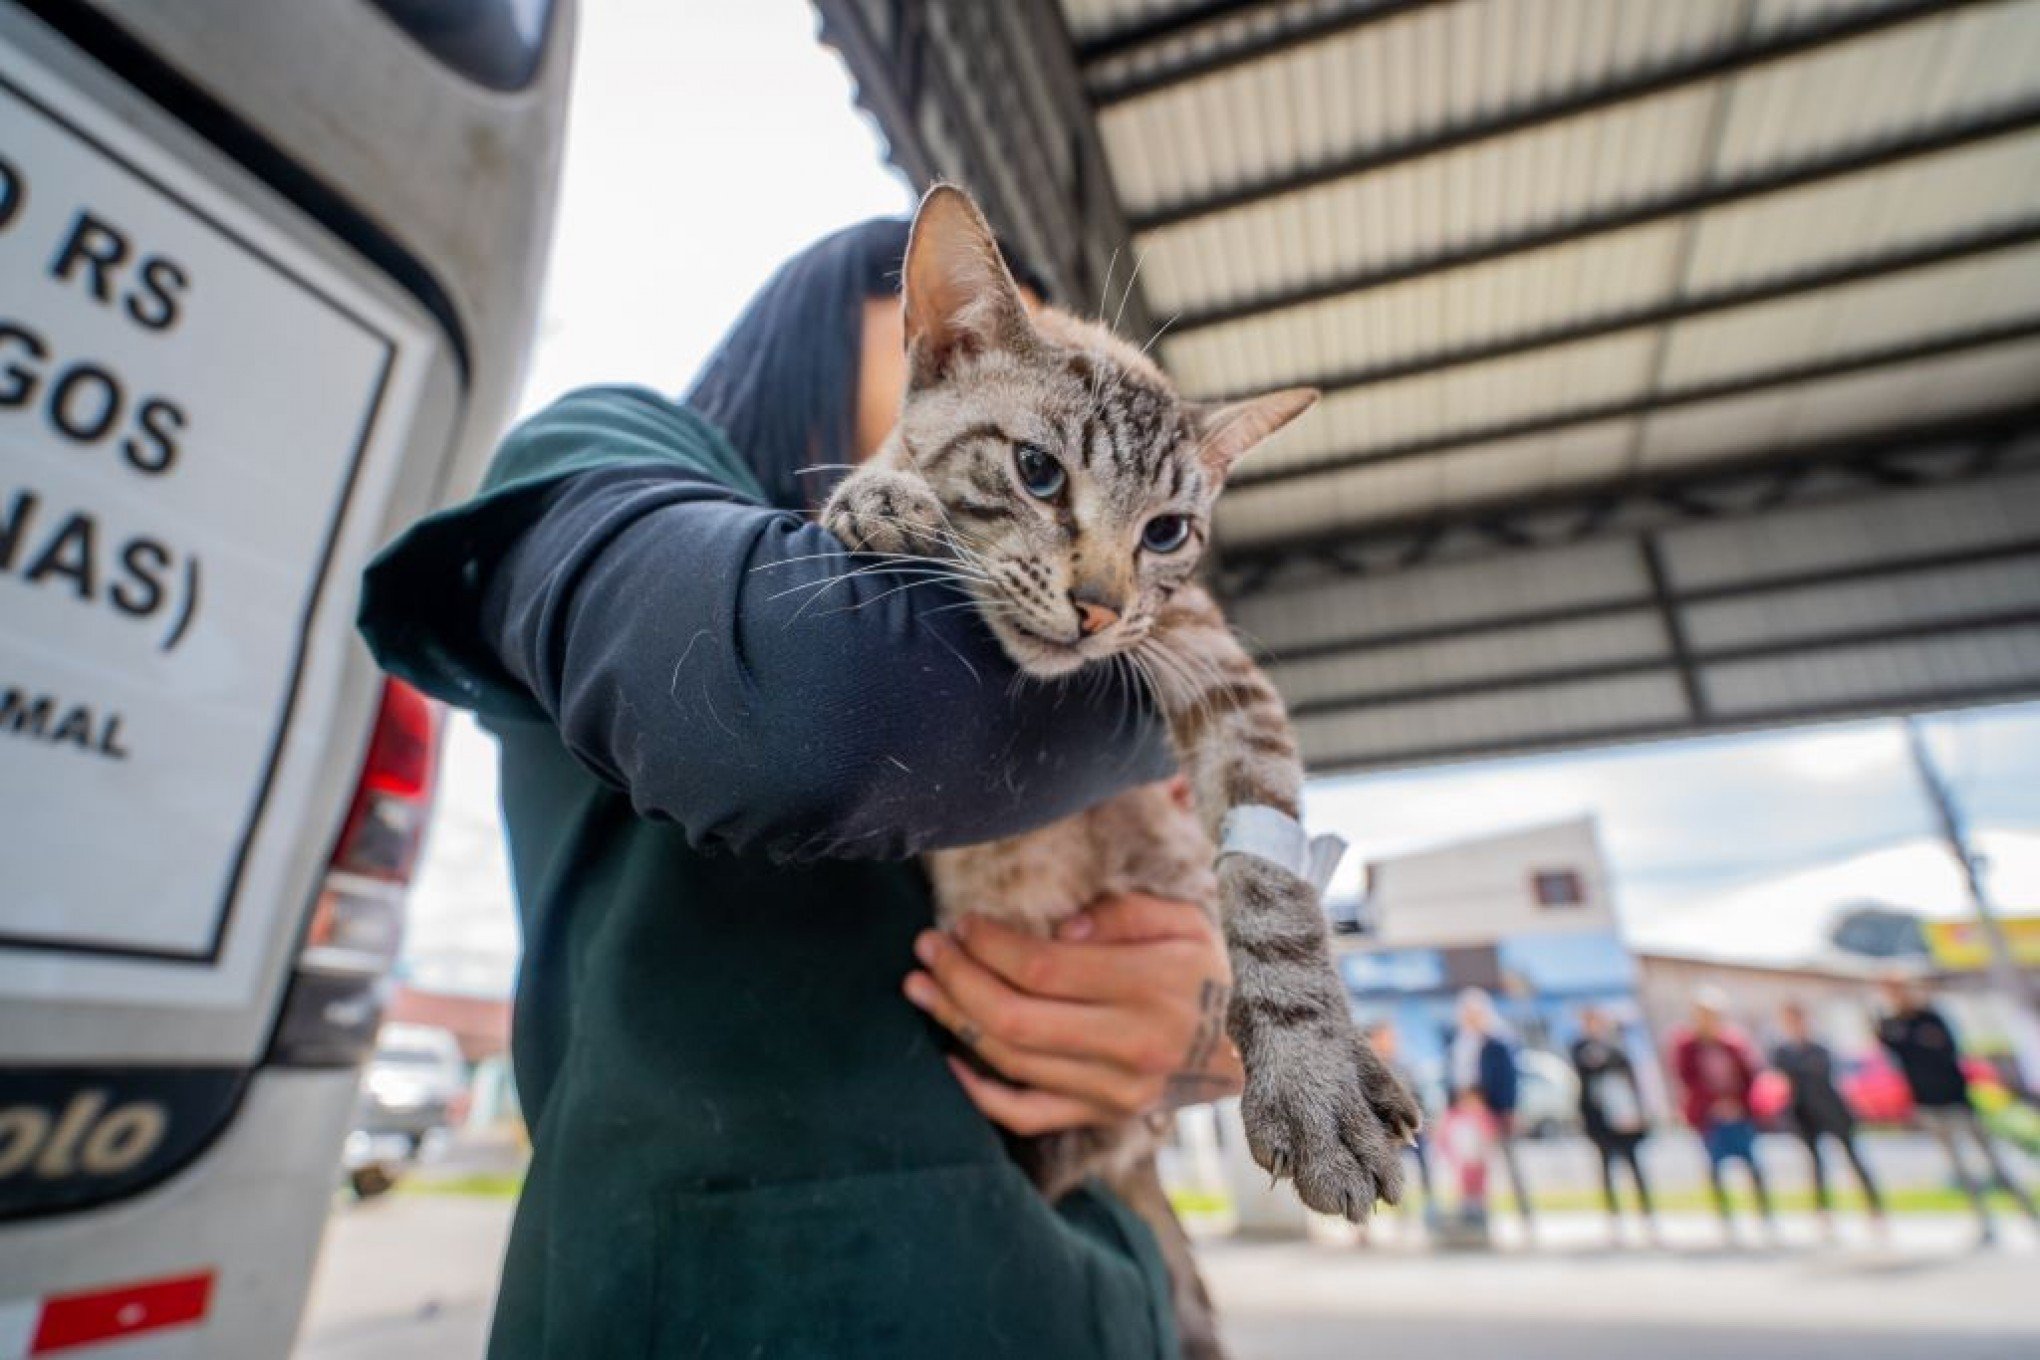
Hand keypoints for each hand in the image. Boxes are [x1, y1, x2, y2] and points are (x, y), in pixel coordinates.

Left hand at [903, 892, 1242, 1135]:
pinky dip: (979, 1092)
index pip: (1043, 970)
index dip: (990, 945)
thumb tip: (1058, 930)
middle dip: (957, 979)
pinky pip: (1026, 1114)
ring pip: (1011, 1063)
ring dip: (955, 1021)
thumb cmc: (1211, 971)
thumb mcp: (1185, 922)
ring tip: (919, 986)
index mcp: (1150, 989)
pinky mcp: (1103, 1117)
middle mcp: (1128, 1048)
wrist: (1253, 1049)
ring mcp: (1113, 1092)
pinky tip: (948, 1059)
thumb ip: (1122, 915)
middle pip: (1014, 1019)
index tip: (963, 923)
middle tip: (927, 947)